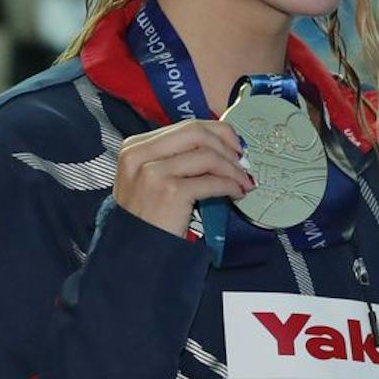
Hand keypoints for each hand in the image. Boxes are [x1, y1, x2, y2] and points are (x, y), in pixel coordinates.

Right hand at [113, 119, 253, 237]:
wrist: (135, 252)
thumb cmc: (146, 217)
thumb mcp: (148, 178)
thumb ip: (174, 158)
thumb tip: (218, 145)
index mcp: (135, 146)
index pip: (185, 126)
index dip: (216, 133)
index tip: (234, 146)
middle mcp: (141, 154)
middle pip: (196, 132)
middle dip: (227, 143)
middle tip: (243, 160)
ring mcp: (153, 172)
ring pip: (208, 155)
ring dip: (233, 168)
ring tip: (243, 181)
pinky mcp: (170, 192)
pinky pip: (212, 180)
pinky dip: (231, 185)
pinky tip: (236, 193)